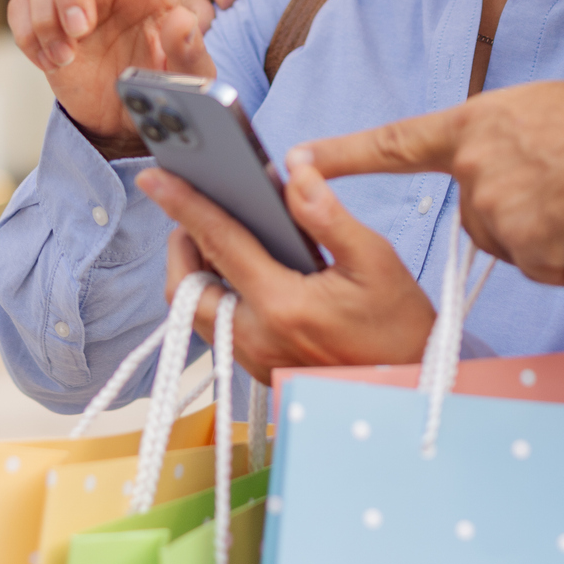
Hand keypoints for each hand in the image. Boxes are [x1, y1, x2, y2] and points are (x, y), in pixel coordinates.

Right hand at [6, 0, 214, 143]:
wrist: (129, 121)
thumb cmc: (167, 88)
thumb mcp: (190, 79)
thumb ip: (190, 52)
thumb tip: (180, 20)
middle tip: (79, 30)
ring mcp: (72, 2)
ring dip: (47, 19)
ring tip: (67, 58)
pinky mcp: (43, 26)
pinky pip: (18, 10)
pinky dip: (28, 35)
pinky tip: (54, 62)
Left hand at [140, 152, 436, 379]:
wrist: (407, 392)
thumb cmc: (399, 326)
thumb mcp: (376, 260)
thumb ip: (327, 215)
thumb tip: (295, 172)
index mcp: (282, 304)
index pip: (220, 242)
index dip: (185, 204)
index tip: (156, 176)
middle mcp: (256, 337)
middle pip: (187, 287)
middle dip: (182, 245)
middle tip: (199, 213)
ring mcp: (254, 359)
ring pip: (198, 311)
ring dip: (200, 271)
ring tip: (223, 236)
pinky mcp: (259, 369)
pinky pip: (219, 327)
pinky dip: (220, 294)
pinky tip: (247, 271)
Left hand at [298, 74, 563, 285]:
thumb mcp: (539, 116)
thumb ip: (503, 148)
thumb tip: (504, 183)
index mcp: (474, 125)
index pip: (394, 144)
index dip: (343, 155)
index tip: (294, 161)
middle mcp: (472, 164)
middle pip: (475, 219)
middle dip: (518, 220)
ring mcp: (493, 203)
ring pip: (509, 244)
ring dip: (546, 237)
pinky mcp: (520, 240)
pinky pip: (539, 266)